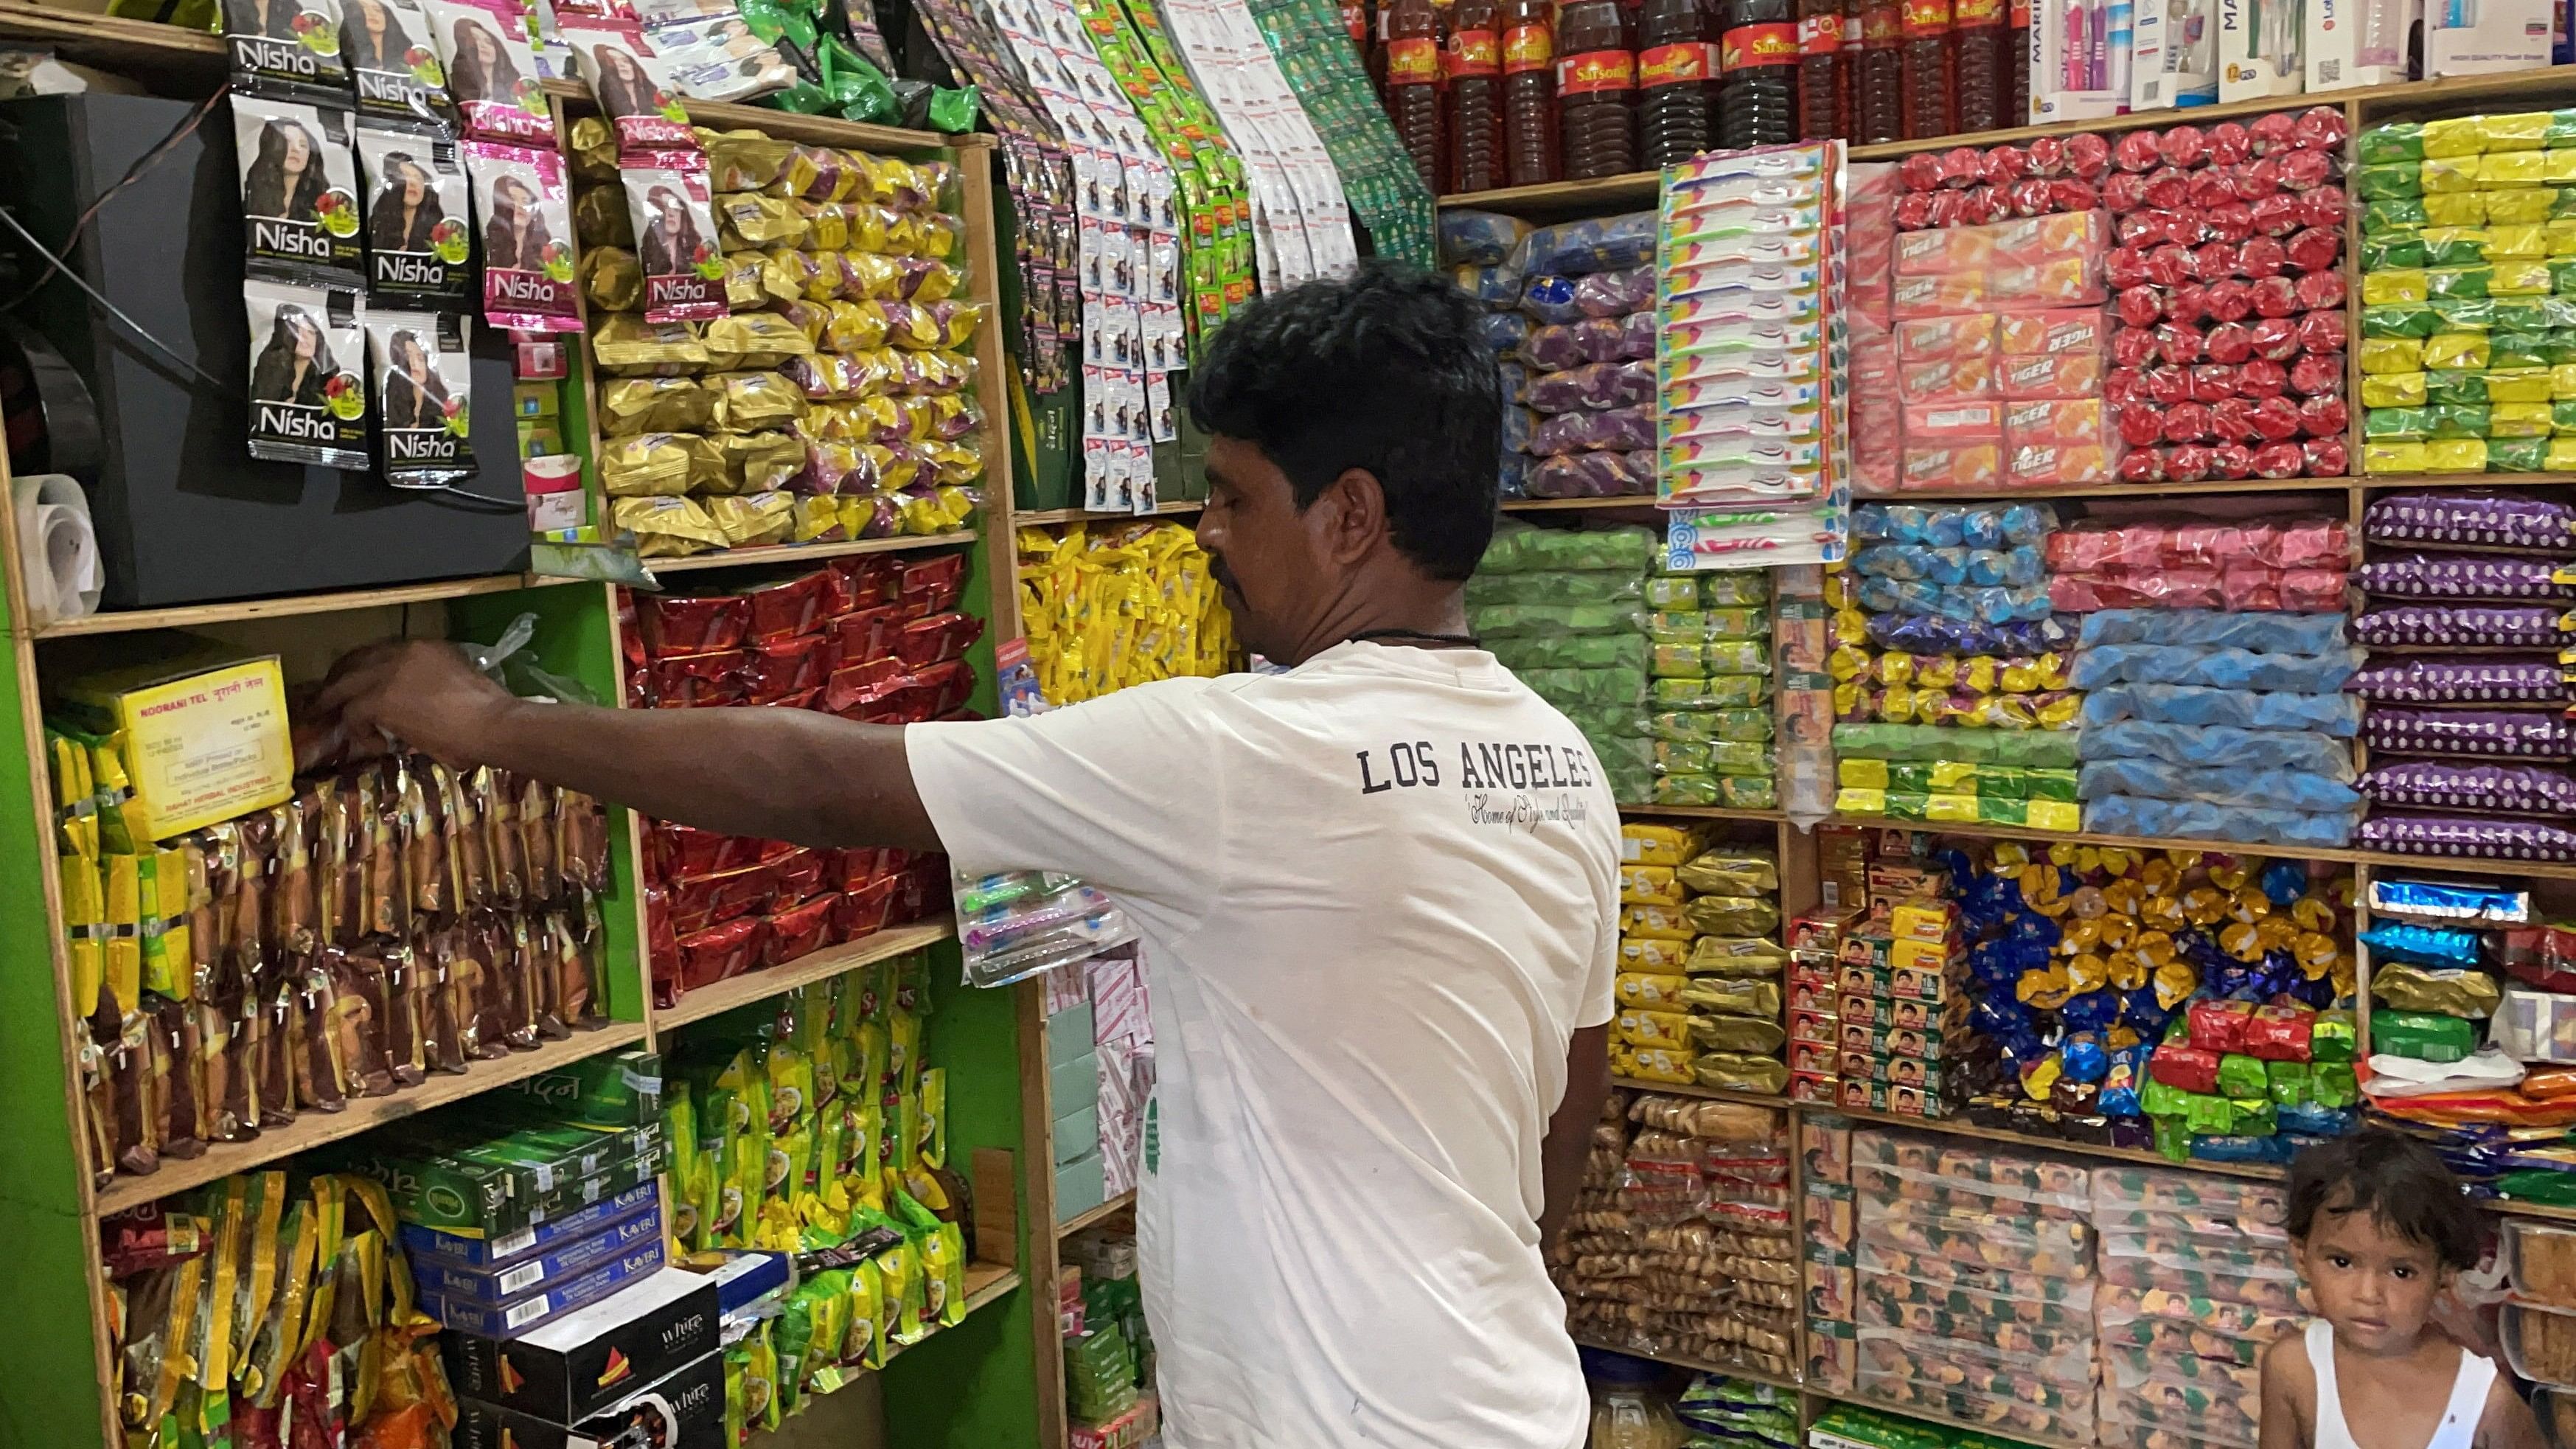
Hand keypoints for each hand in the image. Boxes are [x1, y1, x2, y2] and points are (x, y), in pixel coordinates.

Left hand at [299, 639, 522, 769]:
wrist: (493, 725)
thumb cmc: (490, 715)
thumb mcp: (462, 685)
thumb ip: (435, 686)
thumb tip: (420, 709)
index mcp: (427, 647)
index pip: (384, 652)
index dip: (368, 668)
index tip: (363, 683)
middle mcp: (404, 652)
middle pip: (356, 660)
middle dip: (340, 678)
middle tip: (330, 697)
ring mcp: (389, 674)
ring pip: (345, 684)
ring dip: (333, 702)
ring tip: (327, 719)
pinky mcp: (379, 699)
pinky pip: (352, 714)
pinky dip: (359, 732)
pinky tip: (376, 745)